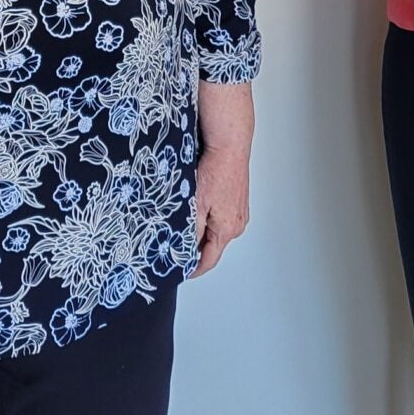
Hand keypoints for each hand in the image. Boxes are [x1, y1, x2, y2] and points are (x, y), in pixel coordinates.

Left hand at [190, 82, 253, 277]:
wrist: (229, 143)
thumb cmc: (217, 169)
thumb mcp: (197, 204)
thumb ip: (190, 230)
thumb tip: (184, 249)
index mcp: (228, 229)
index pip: (209, 260)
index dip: (193, 268)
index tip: (180, 271)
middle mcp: (237, 223)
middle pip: (212, 246)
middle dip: (194, 248)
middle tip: (175, 246)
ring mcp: (238, 211)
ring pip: (215, 230)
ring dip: (200, 230)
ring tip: (183, 222)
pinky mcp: (236, 199)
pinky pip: (219, 216)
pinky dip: (207, 216)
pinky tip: (196, 205)